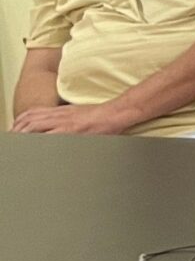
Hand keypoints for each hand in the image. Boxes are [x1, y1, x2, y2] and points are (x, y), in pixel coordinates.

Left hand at [13, 102, 135, 135]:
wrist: (115, 113)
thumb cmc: (100, 114)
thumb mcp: (76, 111)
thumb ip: (61, 117)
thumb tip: (52, 125)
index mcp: (59, 111)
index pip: (31, 114)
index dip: (18, 122)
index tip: (13, 130)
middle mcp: (59, 116)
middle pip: (29, 121)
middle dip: (17, 131)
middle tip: (12, 141)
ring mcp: (64, 124)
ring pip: (35, 128)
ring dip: (24, 137)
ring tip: (19, 147)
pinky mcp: (72, 132)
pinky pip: (50, 138)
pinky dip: (40, 143)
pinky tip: (35, 149)